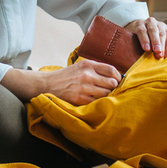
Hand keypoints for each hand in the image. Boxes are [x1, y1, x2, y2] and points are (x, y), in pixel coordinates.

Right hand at [1, 60, 121, 104]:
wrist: (48, 84)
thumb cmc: (66, 76)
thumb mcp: (80, 66)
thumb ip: (95, 68)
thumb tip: (114, 75)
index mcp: (88, 65)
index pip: (111, 70)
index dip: (118, 76)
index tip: (118, 80)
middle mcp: (87, 75)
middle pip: (111, 83)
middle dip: (113, 87)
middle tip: (110, 89)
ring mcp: (84, 88)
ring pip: (106, 94)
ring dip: (106, 95)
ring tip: (103, 95)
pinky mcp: (80, 99)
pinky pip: (97, 102)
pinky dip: (98, 102)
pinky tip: (95, 100)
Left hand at [124, 17, 166, 57]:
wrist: (147, 33)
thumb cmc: (140, 40)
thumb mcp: (135, 41)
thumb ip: (136, 45)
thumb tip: (137, 57)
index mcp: (139, 24)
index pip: (141, 30)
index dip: (144, 40)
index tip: (146, 49)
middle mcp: (150, 22)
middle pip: (153, 31)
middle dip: (155, 42)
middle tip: (157, 51)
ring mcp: (160, 24)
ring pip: (162, 34)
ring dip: (163, 45)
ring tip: (162, 55)